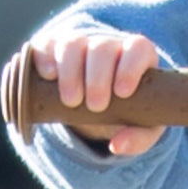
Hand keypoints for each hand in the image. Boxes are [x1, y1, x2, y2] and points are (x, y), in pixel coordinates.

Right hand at [30, 31, 163, 155]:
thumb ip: (140, 137)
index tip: (123, 93)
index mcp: (137, 56)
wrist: (100, 106)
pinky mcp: (53, 50)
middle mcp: (108, 45)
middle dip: (98, 78)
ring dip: (71, 71)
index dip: (131, 66)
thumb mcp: (142, 127)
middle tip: (96, 106)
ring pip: (74, 43)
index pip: (138, 48)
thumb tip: (118, 145)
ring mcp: (80, 44)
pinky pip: (46, 45)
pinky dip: (45, 57)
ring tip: (71, 101)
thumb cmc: (128, 111)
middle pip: (102, 47)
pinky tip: (48, 76)